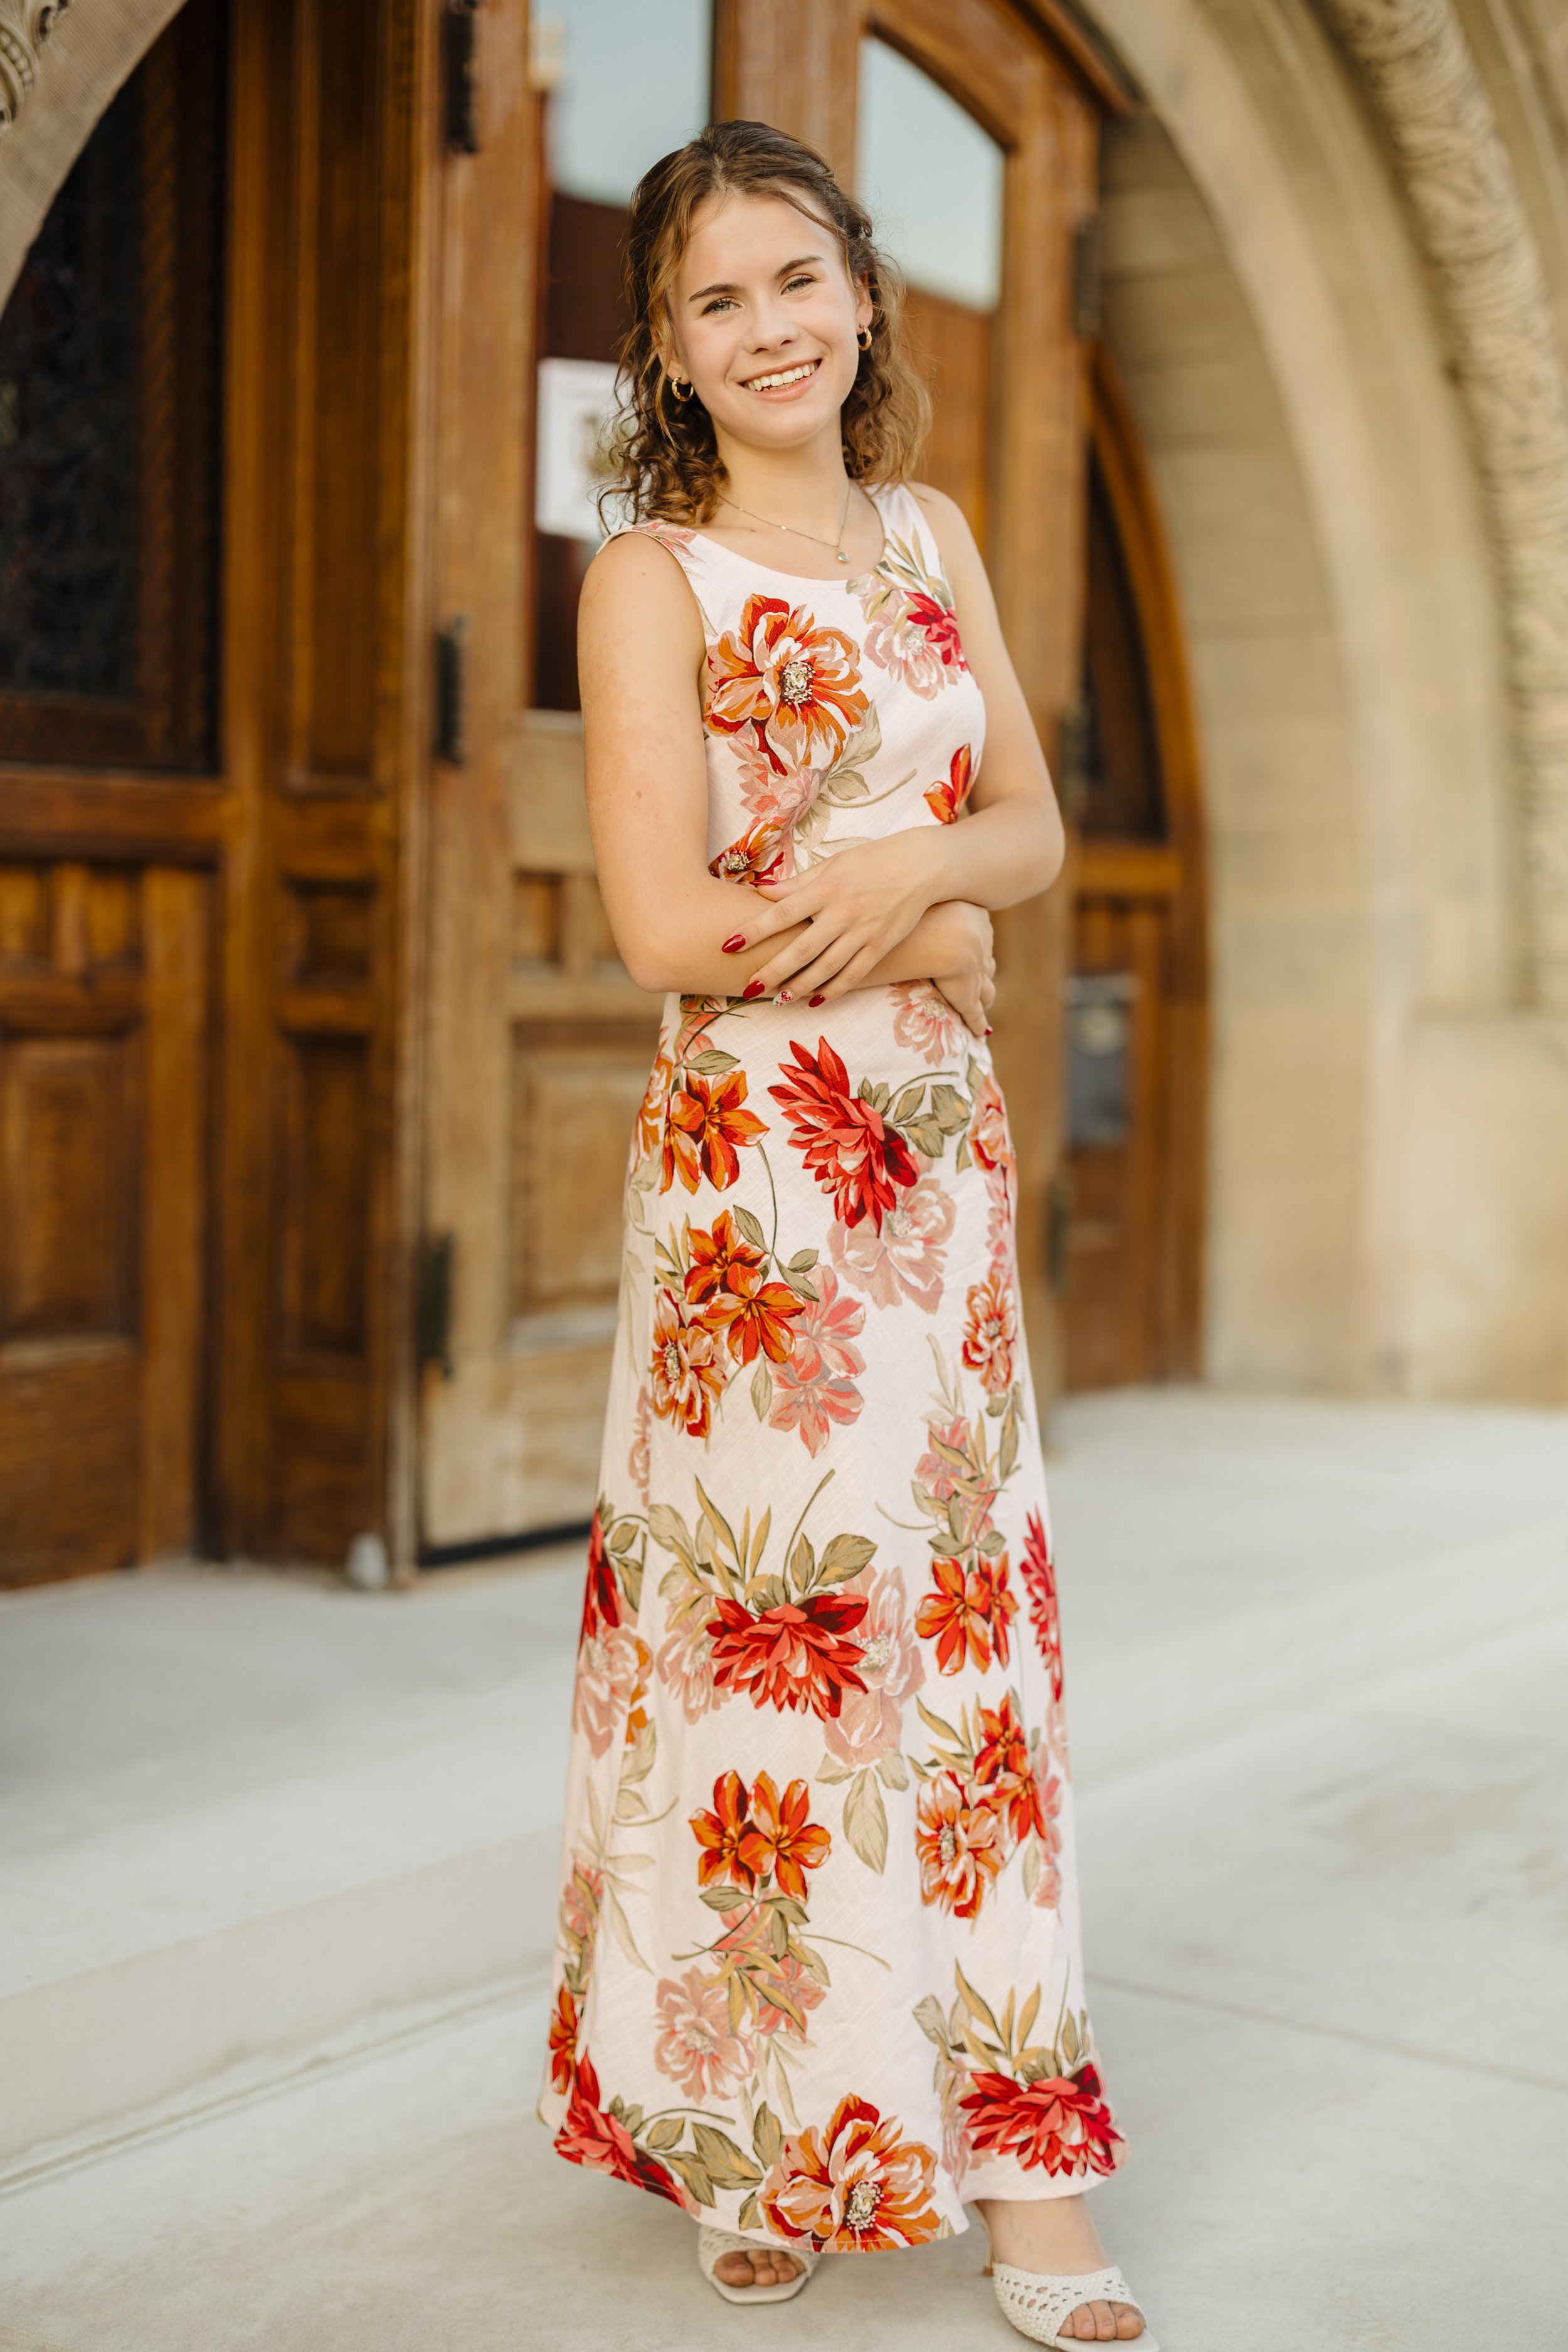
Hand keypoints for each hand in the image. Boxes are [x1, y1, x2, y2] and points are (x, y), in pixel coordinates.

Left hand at [732, 830, 942, 1002]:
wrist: (923, 865)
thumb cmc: (872, 860)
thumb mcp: (833, 864)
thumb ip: (798, 883)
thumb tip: (762, 894)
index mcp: (826, 887)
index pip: (782, 912)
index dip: (754, 930)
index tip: (729, 945)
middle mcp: (843, 912)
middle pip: (800, 949)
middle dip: (772, 971)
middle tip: (748, 987)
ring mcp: (863, 932)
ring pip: (825, 968)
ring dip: (799, 987)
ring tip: (777, 999)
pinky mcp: (881, 945)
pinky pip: (853, 974)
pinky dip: (832, 990)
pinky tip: (814, 1000)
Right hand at [927, 900, 994, 1036]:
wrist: (934, 935)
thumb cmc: (917, 912)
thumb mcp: (920, 900)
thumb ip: (914, 901)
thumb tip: (896, 891)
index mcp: (976, 918)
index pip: (980, 933)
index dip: (975, 944)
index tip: (967, 949)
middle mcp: (982, 945)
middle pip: (986, 961)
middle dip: (984, 970)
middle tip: (978, 976)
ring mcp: (977, 973)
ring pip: (987, 988)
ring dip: (984, 997)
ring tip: (980, 1005)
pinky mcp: (968, 997)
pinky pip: (976, 1014)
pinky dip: (978, 1023)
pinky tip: (979, 1031)